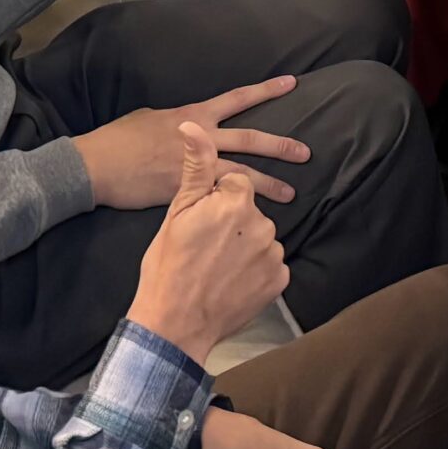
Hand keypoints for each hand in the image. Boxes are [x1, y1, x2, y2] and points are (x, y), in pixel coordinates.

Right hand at [77, 80, 307, 209]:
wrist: (98, 168)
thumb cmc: (119, 139)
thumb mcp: (152, 117)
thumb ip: (180, 123)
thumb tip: (190, 126)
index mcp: (194, 117)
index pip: (238, 99)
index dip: (266, 90)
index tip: (292, 84)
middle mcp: (202, 140)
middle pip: (251, 140)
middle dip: (281, 147)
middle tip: (306, 153)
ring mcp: (196, 171)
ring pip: (242, 175)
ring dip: (269, 185)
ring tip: (292, 194)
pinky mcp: (186, 197)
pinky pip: (219, 204)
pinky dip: (236, 212)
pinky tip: (251, 223)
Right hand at [122, 122, 289, 362]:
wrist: (173, 323)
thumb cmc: (168, 265)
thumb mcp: (176, 211)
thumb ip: (195, 165)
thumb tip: (192, 125)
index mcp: (235, 201)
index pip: (235, 184)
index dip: (216, 202)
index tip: (201, 222)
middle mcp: (262, 223)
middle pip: (251, 210)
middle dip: (233, 223)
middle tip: (210, 249)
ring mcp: (273, 254)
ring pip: (261, 237)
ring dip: (246, 245)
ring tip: (218, 267)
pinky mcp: (280, 280)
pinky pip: (271, 264)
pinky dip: (256, 270)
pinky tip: (233, 280)